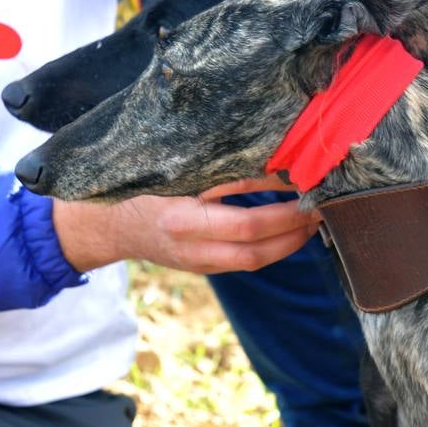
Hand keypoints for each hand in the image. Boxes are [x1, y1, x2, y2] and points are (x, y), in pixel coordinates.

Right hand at [52, 176, 320, 274]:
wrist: (104, 225)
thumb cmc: (138, 185)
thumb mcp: (174, 170)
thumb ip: (218, 168)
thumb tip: (270, 159)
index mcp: (181, 219)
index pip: (246, 220)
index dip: (282, 207)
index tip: (307, 186)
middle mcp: (190, 246)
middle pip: (255, 247)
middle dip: (295, 230)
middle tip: (323, 208)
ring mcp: (196, 262)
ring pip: (254, 260)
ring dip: (288, 242)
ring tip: (313, 220)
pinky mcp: (201, 267)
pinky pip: (244, 261)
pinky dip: (271, 247)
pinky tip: (289, 229)